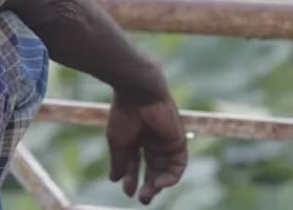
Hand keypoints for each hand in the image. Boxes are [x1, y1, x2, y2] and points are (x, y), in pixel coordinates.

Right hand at [106, 88, 187, 204]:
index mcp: (136, 139)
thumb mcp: (118, 143)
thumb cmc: (124, 115)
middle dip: (147, 186)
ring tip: (148, 194)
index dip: (131, 178)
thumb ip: (119, 162)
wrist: (138, 94)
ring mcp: (165, 141)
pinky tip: (159, 184)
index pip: (135, 164)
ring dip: (158, 185)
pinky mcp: (178, 141)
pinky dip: (171, 177)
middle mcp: (152, 141)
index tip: (127, 190)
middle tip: (141, 198)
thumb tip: (115, 180)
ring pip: (165, 170)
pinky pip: (178, 165)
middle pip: (152, 169)